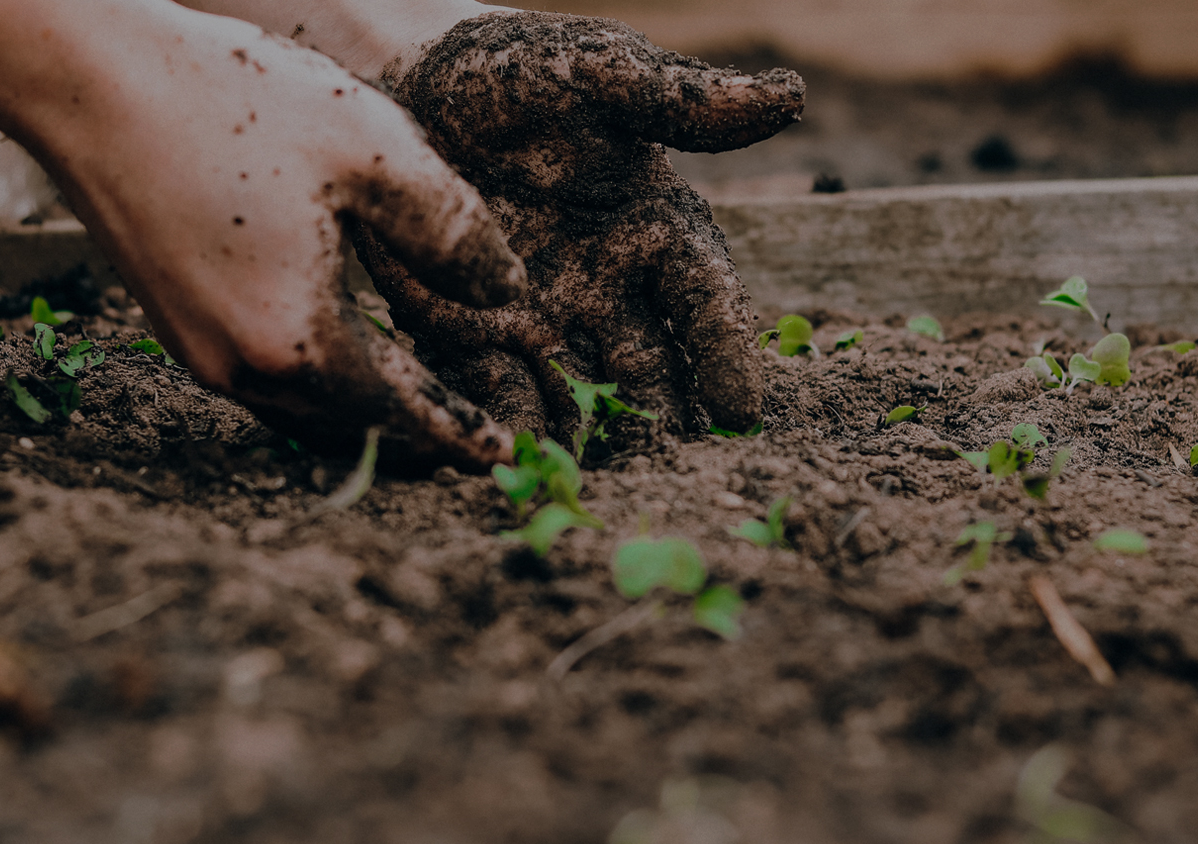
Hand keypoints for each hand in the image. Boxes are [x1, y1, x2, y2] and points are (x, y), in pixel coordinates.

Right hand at [13, 9, 530, 468]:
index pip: (402, 413)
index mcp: (298, 340)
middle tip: (472, 440)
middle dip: (415, 438)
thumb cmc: (233, 104)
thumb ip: (453, 232)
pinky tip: (344, 352)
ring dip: (363, 416)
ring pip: (303, 413)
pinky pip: (265, 382)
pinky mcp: (174, 324)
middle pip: (350, 429)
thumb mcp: (374, 151)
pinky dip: (318, 384)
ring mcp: (198, 352)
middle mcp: (241, 368)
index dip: (459, 435)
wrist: (91, 82)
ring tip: (418, 404)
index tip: (504, 458)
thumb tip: (507, 293)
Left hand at [355, 10, 802, 445]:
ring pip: (580, 395)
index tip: (742, 410)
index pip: (706, 301)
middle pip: (651, 369)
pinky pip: (497, 391)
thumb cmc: (518, 70)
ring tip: (598, 485)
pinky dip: (509, 426)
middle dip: (664, 422)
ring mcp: (543, 319)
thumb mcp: (598, 74)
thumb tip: (789, 96)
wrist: (408, 80)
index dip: (726, 354)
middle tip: (675, 475)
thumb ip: (680, 100)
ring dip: (592, 440)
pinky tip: (514, 460)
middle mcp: (610, 289)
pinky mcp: (472, 334)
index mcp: (656, 231)